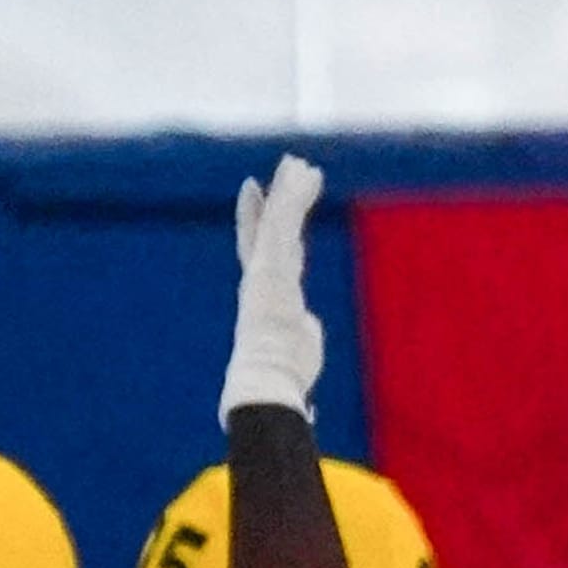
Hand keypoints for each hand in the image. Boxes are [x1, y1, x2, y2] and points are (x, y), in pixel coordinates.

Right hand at [219, 153, 327, 424]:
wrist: (264, 384)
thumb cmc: (276, 387)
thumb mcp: (296, 370)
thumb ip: (300, 375)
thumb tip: (310, 403)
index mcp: (268, 299)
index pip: (263, 255)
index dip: (259, 226)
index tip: (258, 198)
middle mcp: (263, 281)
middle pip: (272, 231)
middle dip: (278, 200)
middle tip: (286, 171)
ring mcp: (267, 272)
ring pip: (280, 222)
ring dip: (291, 192)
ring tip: (302, 164)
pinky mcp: (272, 267)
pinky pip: (284, 224)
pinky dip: (291, 200)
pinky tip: (301, 177)